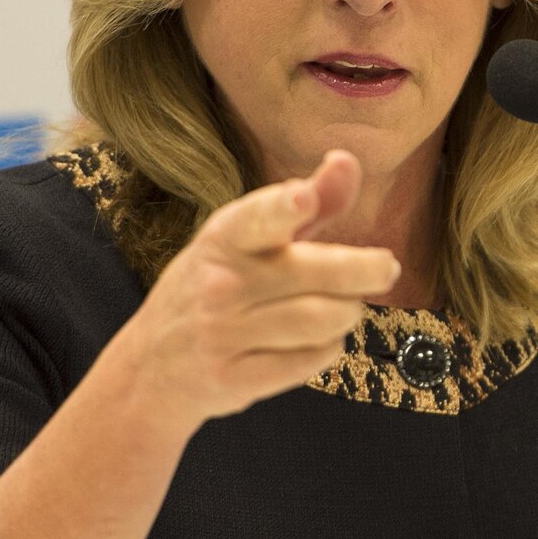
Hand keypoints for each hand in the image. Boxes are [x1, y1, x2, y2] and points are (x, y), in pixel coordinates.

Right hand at [113, 150, 400, 431]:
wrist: (150, 369)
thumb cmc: (215, 290)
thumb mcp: (247, 241)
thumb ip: (308, 202)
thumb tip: (347, 160)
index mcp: (223, 239)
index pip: (254, 219)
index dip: (282, 207)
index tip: (303, 197)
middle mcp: (219, 284)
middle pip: (315, 274)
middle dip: (365, 270)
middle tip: (387, 269)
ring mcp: (222, 334)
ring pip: (322, 320)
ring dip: (348, 313)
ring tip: (345, 308)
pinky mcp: (233, 379)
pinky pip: (310, 361)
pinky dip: (328, 350)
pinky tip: (321, 342)